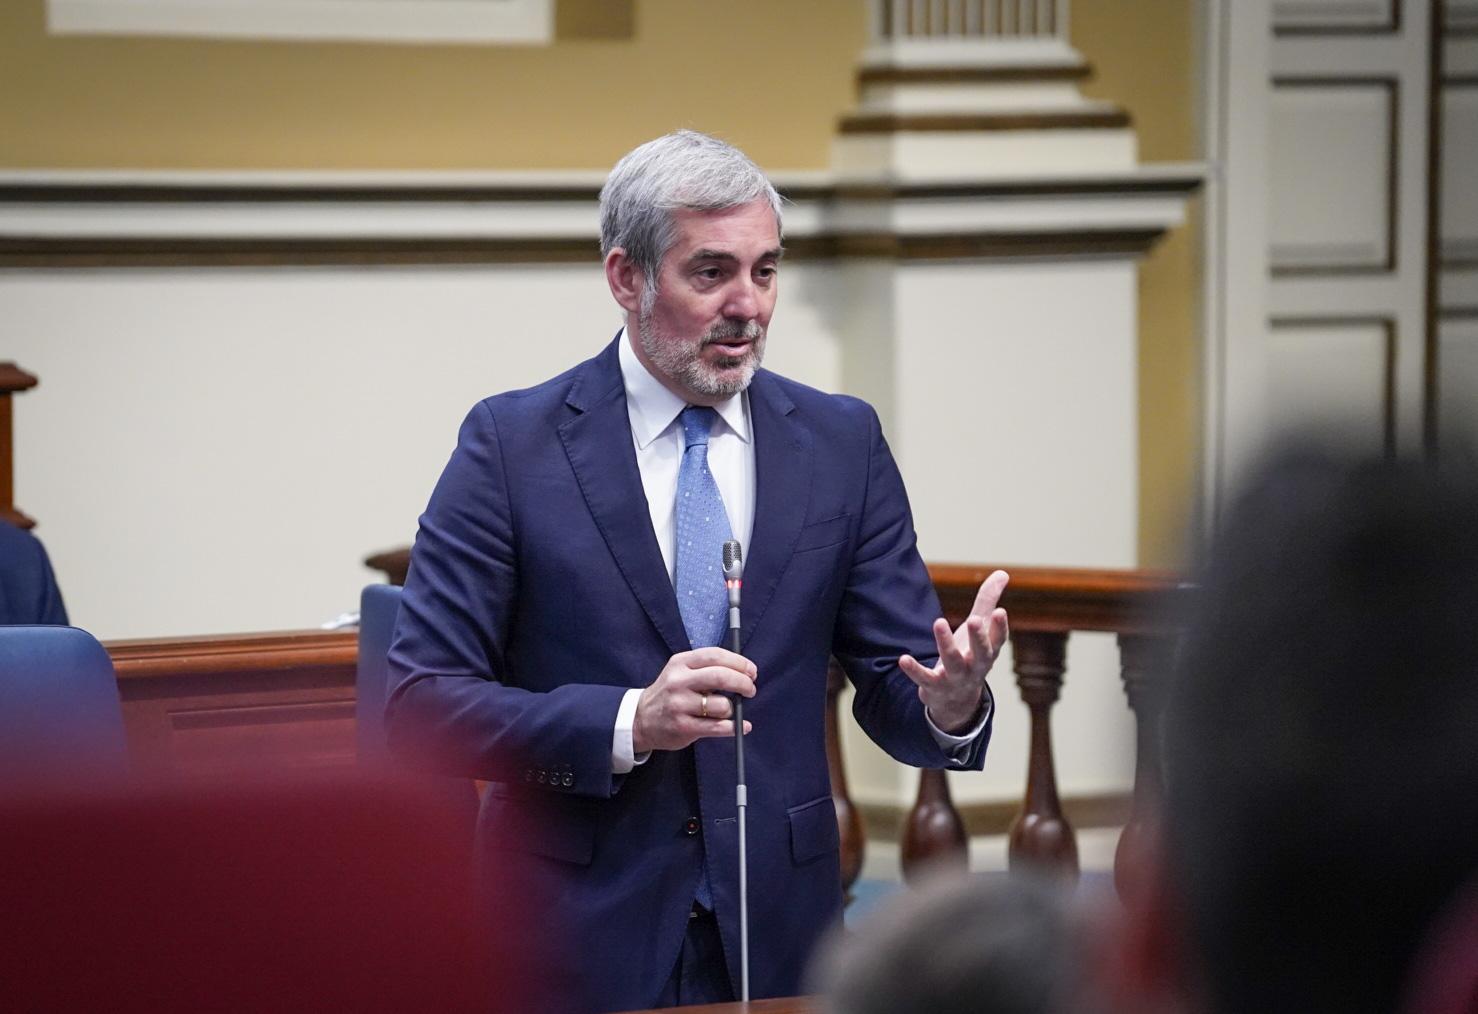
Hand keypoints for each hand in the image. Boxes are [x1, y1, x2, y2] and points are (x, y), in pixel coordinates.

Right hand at [633, 647, 755, 753]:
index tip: (751, 671)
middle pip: (720, 676)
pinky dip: (735, 727)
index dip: (739, 662)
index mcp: (680, 663)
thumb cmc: (670, 694)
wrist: (640, 719)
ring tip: (729, 710)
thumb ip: (705, 668)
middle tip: (750, 689)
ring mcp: (680, 705)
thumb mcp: (680, 672)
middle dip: (743, 683)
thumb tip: (743, 671)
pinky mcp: (684, 727)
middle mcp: (678, 682)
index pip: (714, 655)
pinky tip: (740, 726)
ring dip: (733, 708)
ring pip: (722, 705)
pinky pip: (718, 727)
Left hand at [899, 570, 1009, 733]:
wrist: (956, 701)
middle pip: (981, 654)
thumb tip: (1003, 573)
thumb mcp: (979, 630)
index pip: (998, 641)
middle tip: (973, 620)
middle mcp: (975, 667)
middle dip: (978, 638)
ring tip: (939, 621)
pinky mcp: (935, 687)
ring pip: (953, 663)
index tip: (1000, 611)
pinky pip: (924, 679)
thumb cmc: (969, 656)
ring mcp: (956, 679)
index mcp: (988, 653)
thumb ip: (987, 602)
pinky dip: (914, 670)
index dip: (1000, 628)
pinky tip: (903, 659)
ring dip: (946, 644)